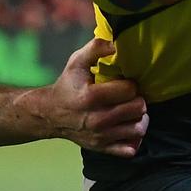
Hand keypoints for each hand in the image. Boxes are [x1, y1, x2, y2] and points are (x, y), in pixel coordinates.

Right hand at [27, 37, 148, 156]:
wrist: (50, 115)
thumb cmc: (68, 85)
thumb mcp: (77, 62)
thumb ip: (96, 48)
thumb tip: (117, 42)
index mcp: (91, 97)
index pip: (129, 90)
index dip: (131, 84)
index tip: (125, 82)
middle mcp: (96, 120)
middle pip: (138, 109)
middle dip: (138, 99)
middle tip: (131, 96)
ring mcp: (101, 136)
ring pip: (138, 128)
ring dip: (140, 118)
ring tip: (132, 110)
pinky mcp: (103, 148)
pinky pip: (131, 149)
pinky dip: (134, 138)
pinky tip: (128, 126)